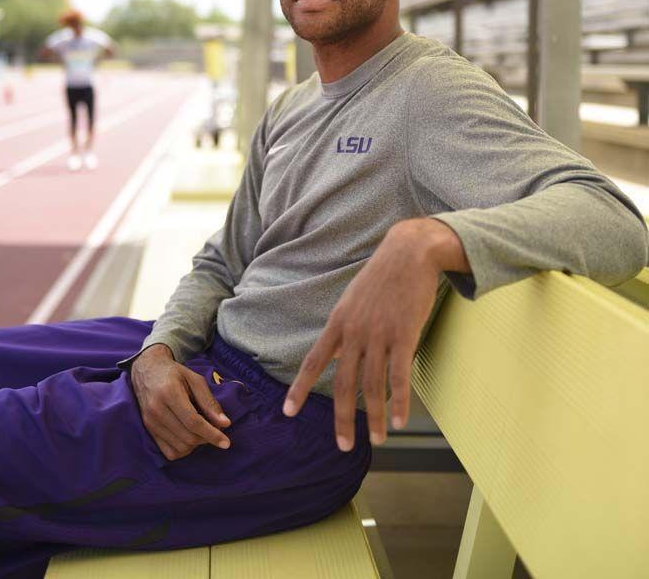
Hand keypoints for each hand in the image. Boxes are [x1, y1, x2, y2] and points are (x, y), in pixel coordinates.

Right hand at [130, 343, 231, 460]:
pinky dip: (184, 450)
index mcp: (169, 393)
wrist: (147, 372)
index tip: (226, 442)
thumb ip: (209, 402)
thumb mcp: (195, 380)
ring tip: (202, 431)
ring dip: (196, 445)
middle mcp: (157, 410)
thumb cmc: (175, 374)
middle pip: (188, 437)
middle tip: (215, 430)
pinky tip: (189, 438)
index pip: (193, 422)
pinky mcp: (149, 431)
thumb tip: (225, 424)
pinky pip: (169, 452)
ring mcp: (150, 423)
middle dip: (206, 438)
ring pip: (180, 447)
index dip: (212, 434)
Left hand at [283, 218, 465, 451]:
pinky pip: (400, 376)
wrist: (409, 251)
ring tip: (378, 439)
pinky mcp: (404, 334)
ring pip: (373, 385)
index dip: (300, 388)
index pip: (313, 361)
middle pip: (344, 383)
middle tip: (343, 446)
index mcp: (338, 322)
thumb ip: (345, 328)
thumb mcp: (353, 299)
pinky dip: (399, 402)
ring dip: (375, 417)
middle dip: (342, 418)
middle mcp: (354, 331)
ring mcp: (380, 333)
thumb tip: (337, 352)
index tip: (289, 412)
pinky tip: (400, 421)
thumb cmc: (382, 276)